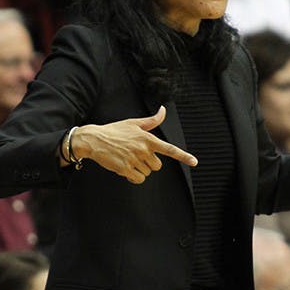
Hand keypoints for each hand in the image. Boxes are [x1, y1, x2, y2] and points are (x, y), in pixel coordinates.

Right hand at [71, 106, 197, 183]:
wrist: (94, 139)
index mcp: (147, 138)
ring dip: (139, 170)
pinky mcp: (124, 168)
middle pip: (157, 166)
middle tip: (135, 155)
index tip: (194, 162)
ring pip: (147, 173)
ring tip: (127, 159)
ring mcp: (134, 159)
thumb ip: (151, 121)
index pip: (169, 148)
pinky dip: (133, 177)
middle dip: (148, 163)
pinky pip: (137, 179)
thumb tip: (163, 110)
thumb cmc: (114, 131)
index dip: (183, 156)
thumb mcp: (133, 123)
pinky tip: (125, 168)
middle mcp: (142, 149)